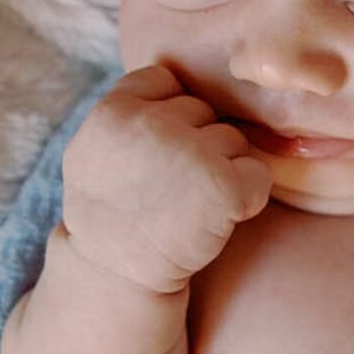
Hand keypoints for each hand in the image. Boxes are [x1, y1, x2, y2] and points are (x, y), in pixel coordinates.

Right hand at [59, 62, 273, 294]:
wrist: (117, 276)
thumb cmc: (111, 212)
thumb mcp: (94, 149)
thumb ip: (128, 111)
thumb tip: (175, 78)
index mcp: (113, 110)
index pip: (166, 81)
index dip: (170, 116)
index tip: (158, 154)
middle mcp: (150, 124)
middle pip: (203, 110)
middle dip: (198, 144)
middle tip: (173, 186)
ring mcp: (188, 152)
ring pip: (234, 139)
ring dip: (224, 170)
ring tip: (191, 203)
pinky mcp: (223, 186)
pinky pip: (258, 173)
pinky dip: (249, 196)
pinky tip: (219, 216)